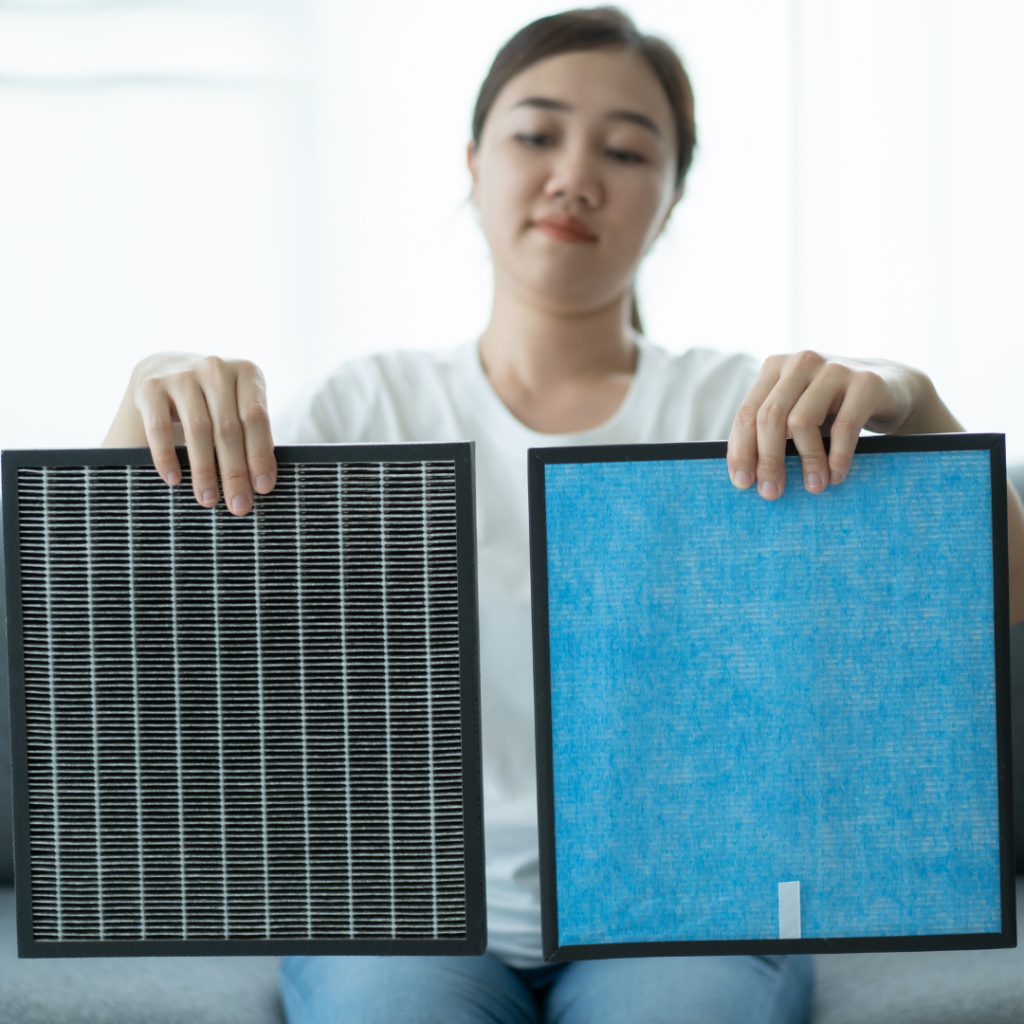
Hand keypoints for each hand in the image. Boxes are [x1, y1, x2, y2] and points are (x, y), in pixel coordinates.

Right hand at [106, 352, 275, 514]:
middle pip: (228, 429)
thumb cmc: (215, 399)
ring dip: (204, 471)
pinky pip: (159, 428)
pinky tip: (175, 480)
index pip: (256, 418)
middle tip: (239, 506)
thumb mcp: (239, 404)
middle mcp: (215, 368)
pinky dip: (167, 456)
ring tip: (209, 500)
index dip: (260, 455)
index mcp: (246, 371)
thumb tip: (259, 483)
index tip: (263, 488)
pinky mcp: (151, 386)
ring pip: (197, 431)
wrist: (167, 368)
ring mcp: (182, 374)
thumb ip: (251, 433)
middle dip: (235, 473)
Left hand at [726, 351, 957, 498]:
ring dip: (807, 461)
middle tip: (771, 492)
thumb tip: (746, 477)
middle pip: (770, 417)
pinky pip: (845, 427)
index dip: (741, 450)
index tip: (741, 483)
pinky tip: (836, 475)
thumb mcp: (799, 412)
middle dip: (768, 460)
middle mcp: (801, 362)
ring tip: (814, 486)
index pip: (747, 413)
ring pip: (802, 421)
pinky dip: (838, 457)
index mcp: (776, 367)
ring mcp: (834, 369)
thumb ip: (772, 432)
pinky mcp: (866, 383)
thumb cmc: (834, 408)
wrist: (893, 388)